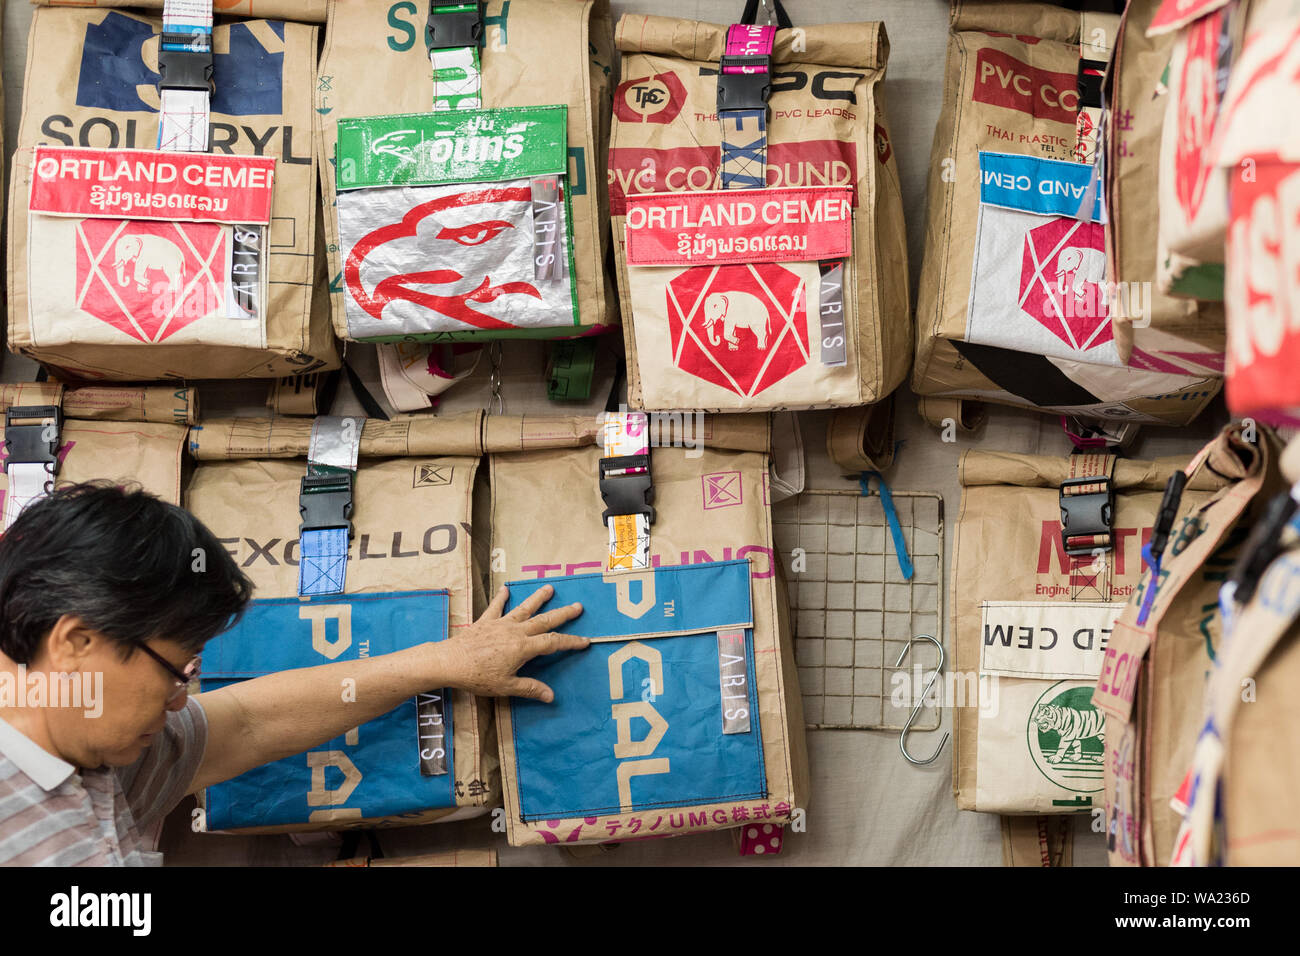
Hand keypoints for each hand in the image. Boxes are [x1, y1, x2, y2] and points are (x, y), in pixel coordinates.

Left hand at [438, 584, 587, 702]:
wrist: (450, 662)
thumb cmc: (478, 677)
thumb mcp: (506, 687)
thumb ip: (530, 689)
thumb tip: (551, 696)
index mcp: (523, 648)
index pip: (553, 643)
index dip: (571, 642)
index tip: (585, 641)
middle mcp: (515, 631)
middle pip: (544, 621)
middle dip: (563, 614)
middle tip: (578, 606)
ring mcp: (500, 624)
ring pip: (524, 609)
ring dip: (538, 598)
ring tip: (550, 588)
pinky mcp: (485, 622)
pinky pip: (496, 607)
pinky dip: (501, 598)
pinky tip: (506, 589)